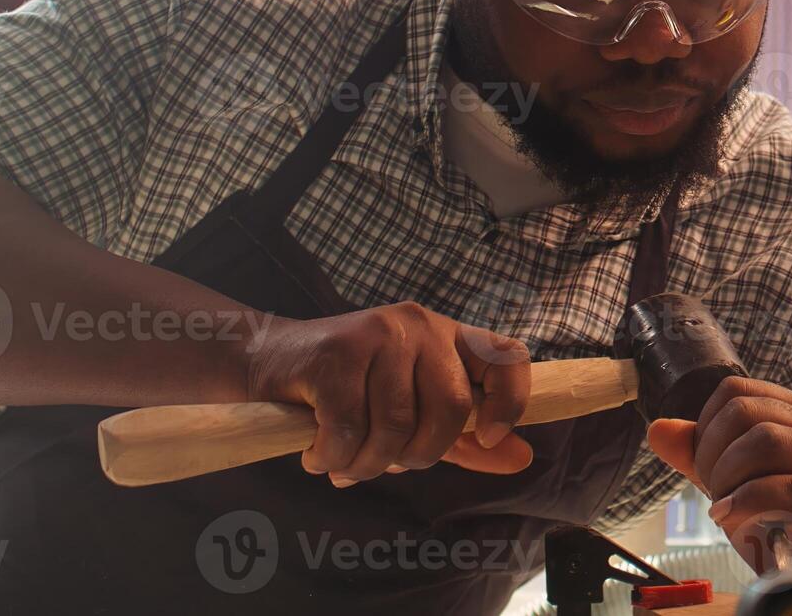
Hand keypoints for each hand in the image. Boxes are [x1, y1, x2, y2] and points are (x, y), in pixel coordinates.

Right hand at [247, 301, 533, 484]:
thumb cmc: (351, 391)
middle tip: (384, 464)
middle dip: (419, 456)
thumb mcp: (416, 410)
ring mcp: (379, 335)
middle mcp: (421, 326)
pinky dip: (332, 458)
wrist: (269, 361)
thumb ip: (467, 438)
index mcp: (450, 336)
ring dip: (366, 465)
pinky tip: (318, 455)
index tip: (488, 438)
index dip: (511, 403)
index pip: (509, 357)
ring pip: (396, 427)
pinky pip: (348, 430)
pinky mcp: (336, 354)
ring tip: (345, 464)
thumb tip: (521, 458)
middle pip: (452, 409)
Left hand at [648, 377, 791, 585]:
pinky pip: (785, 485)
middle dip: (712, 452)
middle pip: (744, 410)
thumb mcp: (738, 481)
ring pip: (765, 439)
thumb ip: (701, 454)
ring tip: (724, 503)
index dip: (706, 425)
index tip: (705, 465)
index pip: (736, 390)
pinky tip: (732, 517)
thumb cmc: (786, 522)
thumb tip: (657, 429)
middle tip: (713, 489)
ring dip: (728, 475)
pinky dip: (746, 501)